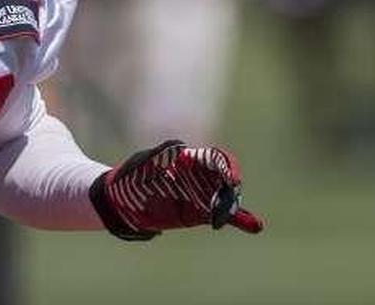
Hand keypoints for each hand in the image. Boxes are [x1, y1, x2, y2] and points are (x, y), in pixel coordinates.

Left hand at [89, 139, 263, 240]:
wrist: (120, 201)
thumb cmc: (132, 176)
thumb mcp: (142, 162)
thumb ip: (160, 155)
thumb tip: (178, 150)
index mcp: (188, 160)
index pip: (215, 158)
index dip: (226, 166)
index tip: (230, 179)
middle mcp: (198, 176)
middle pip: (225, 178)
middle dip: (232, 189)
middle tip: (228, 204)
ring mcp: (199, 194)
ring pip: (225, 198)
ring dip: (238, 207)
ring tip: (254, 224)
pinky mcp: (197, 212)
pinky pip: (219, 214)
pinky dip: (237, 219)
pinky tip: (255, 225)